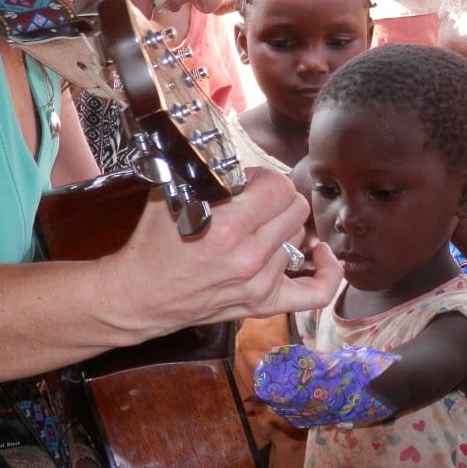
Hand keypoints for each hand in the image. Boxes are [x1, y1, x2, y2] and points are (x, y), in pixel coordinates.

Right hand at [105, 167, 342, 337]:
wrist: (138, 296)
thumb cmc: (152, 245)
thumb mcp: (174, 196)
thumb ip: (209, 176)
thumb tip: (239, 163)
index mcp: (227, 228)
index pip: (279, 187)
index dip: (265, 178)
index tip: (249, 182)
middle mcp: (249, 258)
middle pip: (296, 209)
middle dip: (277, 197)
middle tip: (255, 201)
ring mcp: (259, 284)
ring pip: (300, 238)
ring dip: (284, 228)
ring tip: (261, 226)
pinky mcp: (263, 304)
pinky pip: (315, 293)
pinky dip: (328, 272)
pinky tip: (320, 254)